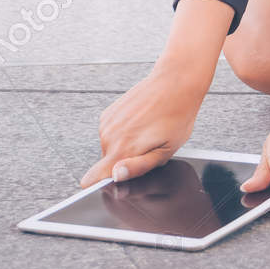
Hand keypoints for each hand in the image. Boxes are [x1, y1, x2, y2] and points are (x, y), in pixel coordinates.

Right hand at [80, 66, 204, 188]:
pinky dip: (122, 134)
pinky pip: (111, 134)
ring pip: (109, 149)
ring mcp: (107, 122)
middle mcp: (109, 136)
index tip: (115, 182)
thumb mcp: (166, 150)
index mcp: (123, 149)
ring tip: (146, 134)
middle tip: (147, 150)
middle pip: (107, 165)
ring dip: (124, 147)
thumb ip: (139, 167)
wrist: (174, 83)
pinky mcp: (108, 113)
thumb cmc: (177, 116)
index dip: (102, 185)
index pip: (93, 178)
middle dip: (124, 163)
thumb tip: (116, 176)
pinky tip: (140, 124)